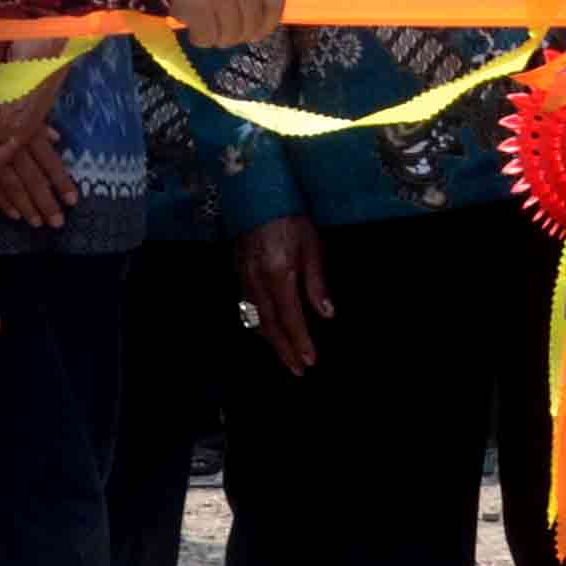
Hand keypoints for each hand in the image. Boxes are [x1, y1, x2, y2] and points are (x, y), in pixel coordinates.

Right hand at [0, 93, 71, 228]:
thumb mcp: (22, 101)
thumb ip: (38, 121)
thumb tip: (56, 138)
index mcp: (25, 127)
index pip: (49, 160)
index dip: (61, 181)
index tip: (73, 201)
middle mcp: (10, 144)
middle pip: (32, 178)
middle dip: (46, 202)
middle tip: (58, 222)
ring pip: (12, 185)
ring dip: (26, 206)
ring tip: (37, 223)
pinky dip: (2, 201)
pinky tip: (14, 215)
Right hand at [170, 0, 284, 46]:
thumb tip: (259, 11)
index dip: (270, 19)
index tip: (259, 32)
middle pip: (253, 20)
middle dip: (239, 34)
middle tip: (223, 35)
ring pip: (232, 33)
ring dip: (218, 37)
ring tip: (204, 27)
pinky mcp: (200, 7)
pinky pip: (209, 37)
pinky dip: (201, 39)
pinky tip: (192, 29)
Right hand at [235, 213, 330, 375]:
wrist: (258, 195)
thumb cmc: (291, 218)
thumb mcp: (312, 247)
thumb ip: (316, 283)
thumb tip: (326, 315)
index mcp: (278, 275)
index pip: (290, 318)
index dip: (300, 343)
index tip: (310, 362)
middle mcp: (257, 282)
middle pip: (270, 327)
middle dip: (284, 351)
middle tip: (297, 370)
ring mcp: (244, 279)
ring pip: (256, 320)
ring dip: (271, 342)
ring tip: (286, 357)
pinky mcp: (238, 274)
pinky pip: (248, 308)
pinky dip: (259, 325)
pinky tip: (269, 331)